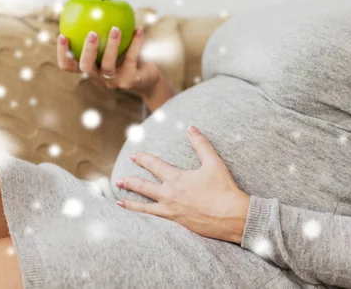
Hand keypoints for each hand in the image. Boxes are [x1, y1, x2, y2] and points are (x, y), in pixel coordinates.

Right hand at [56, 26, 161, 95]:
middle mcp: (98, 77)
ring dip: (111, 45)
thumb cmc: (126, 57)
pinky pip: (131, 59)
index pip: (68, 65)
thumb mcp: (113, 45)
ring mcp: (112, 82)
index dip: (62, 53)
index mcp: (89, 68)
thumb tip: (99, 1)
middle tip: (92, 33)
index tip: (62, 35)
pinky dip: (135, 43)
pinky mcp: (129, 81)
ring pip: (108, 65)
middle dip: (87, 50)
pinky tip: (138, 30)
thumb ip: (103, 31)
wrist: (148, 78)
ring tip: (116, 29)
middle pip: (85, 67)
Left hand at [114, 125, 250, 244]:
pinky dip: (144, 216)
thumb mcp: (214, 163)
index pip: (154, 165)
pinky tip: (140, 217)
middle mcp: (170, 195)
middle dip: (130, 181)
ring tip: (119, 200)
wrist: (231, 217)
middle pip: (143, 187)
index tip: (135, 155)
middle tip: (119, 179)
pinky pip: (155, 218)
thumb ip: (201, 144)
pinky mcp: (177, 222)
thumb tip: (191, 128)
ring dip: (131, 202)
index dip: (143, 159)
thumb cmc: (223, 189)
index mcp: (177, 179)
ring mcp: (171, 211)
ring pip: (145, 206)